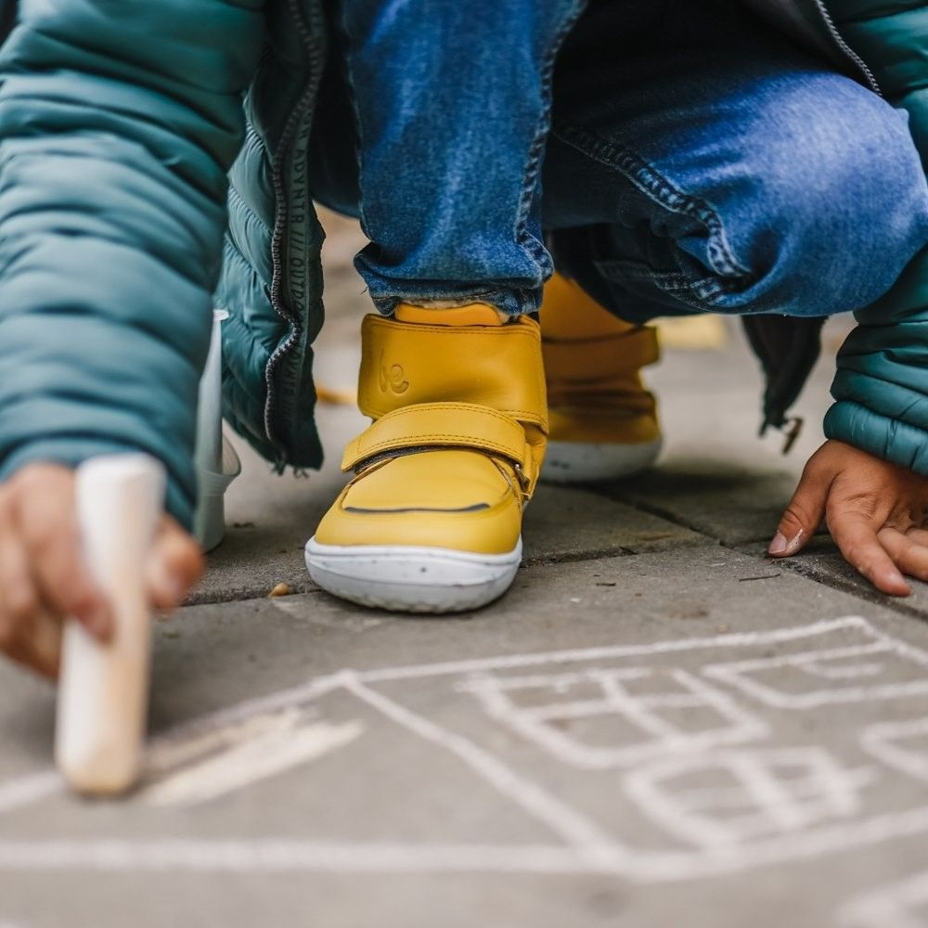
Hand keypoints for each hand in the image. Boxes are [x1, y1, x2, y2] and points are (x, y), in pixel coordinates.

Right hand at [0, 463, 203, 678]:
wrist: (90, 522)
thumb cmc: (120, 525)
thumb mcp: (157, 531)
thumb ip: (174, 559)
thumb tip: (164, 595)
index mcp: (43, 491)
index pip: (49, 539)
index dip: (74, 587)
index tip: (105, 625)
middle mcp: (3, 520)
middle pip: (19, 589)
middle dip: (61, 633)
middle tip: (102, 650)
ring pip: (7, 622)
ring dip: (48, 651)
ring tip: (90, 659)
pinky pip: (1, 637)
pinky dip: (34, 658)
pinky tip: (63, 661)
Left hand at [770, 439, 927, 595]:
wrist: (889, 426)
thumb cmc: (852, 451)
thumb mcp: (817, 476)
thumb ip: (799, 516)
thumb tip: (779, 550)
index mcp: (856, 508)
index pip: (863, 544)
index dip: (876, 567)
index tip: (894, 588)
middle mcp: (889, 517)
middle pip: (898, 555)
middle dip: (906, 570)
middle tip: (904, 587)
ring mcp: (914, 516)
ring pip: (921, 548)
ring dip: (920, 561)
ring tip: (917, 574)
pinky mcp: (927, 514)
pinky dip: (923, 548)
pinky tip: (919, 560)